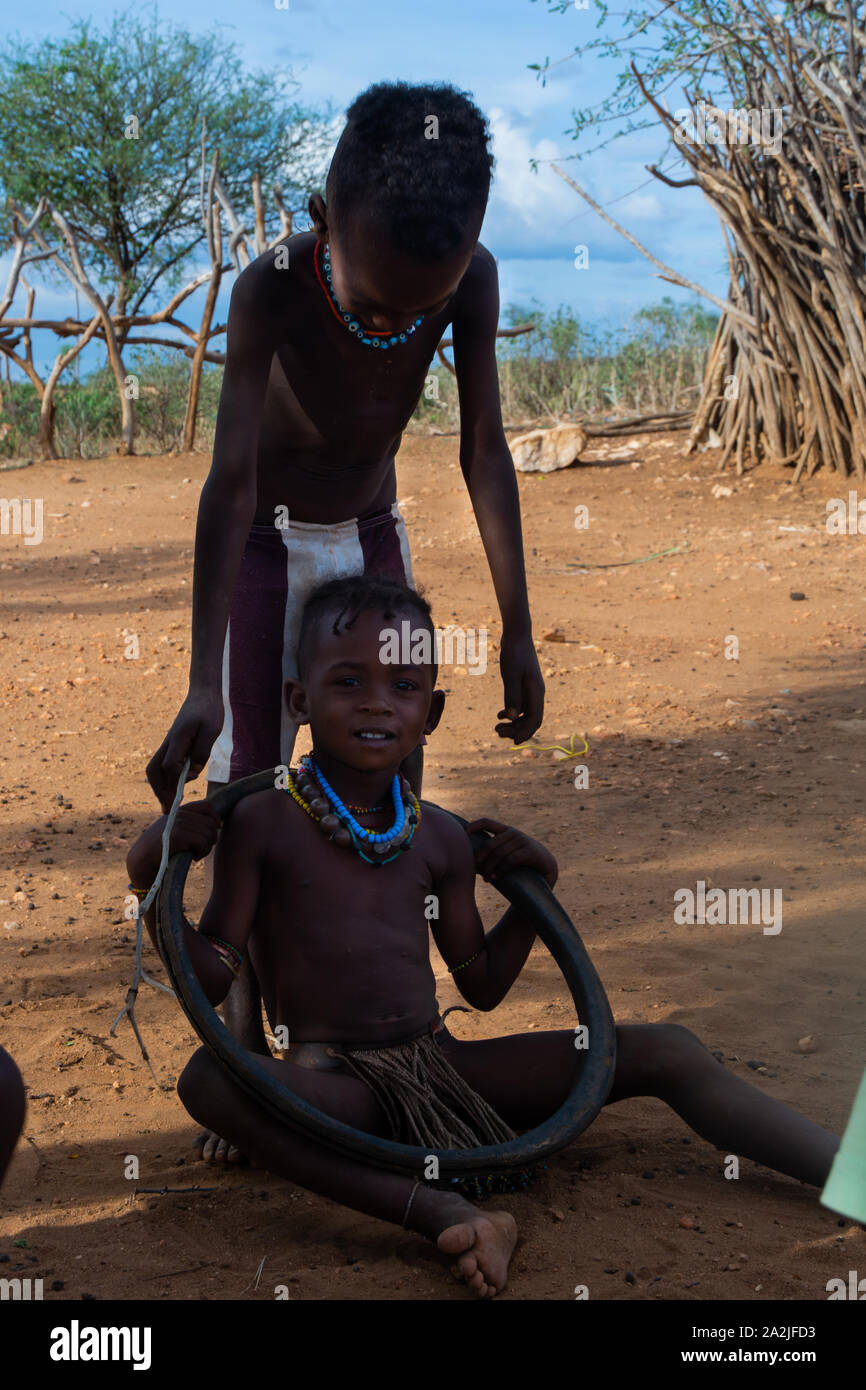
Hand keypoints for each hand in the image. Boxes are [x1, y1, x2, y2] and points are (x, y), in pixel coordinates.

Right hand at [128, 801, 221, 886]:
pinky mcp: (177, 835)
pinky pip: (202, 842)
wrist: (141, 860)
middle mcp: (179, 814)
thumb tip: (217, 824)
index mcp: (178, 811)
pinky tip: (193, 857)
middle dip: (211, 838)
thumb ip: (188, 824)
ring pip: (208, 833)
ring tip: (197, 854)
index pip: (206, 806)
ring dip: (206, 848)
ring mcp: (177, 823)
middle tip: (203, 849)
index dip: (216, 817)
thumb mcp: (173, 830)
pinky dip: (201, 852)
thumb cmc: (160, 849)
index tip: (217, 829)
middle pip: (211, 823)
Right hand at [147, 688, 224, 811]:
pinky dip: (166, 778)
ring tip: (169, 803)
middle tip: (167, 809)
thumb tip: (192, 772)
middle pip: (154, 771)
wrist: (203, 694)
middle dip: (158, 790)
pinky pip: (163, 764)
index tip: (185, 789)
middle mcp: (169, 743)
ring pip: (155, 768)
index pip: (170, 766)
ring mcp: (169, 744)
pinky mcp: (173, 745)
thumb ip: (202, 751)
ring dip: (160, 787)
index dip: (177, 779)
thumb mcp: (212, 730)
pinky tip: (176, 787)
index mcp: (178, 739)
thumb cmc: (209, 710)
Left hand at [465, 818, 557, 888]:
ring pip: (498, 853)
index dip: (474, 825)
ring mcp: (523, 841)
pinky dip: (500, 870)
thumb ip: (491, 855)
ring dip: (489, 868)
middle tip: (477, 873)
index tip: (463, 834)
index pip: (487, 822)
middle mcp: (513, 833)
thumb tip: (468, 861)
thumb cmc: (521, 865)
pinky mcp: (530, 852)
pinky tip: (495, 878)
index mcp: (506, 831)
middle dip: (480, 860)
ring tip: (486, 879)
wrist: (547, 870)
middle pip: (489, 844)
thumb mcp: (505, 856)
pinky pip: (510, 860)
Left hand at [496, 633, 543, 743]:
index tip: (513, 742)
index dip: (526, 733)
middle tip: (497, 732)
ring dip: (512, 723)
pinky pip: (520, 705)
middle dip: (515, 730)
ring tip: (496, 727)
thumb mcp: (511, 675)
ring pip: (524, 714)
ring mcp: (530, 689)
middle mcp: (536, 693)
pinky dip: (511, 712)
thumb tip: (512, 718)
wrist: (517, 635)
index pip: (535, 720)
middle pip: (530, 720)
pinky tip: (500, 715)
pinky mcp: (523, 685)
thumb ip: (512, 696)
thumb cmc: (514, 653)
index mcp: (537, 692)